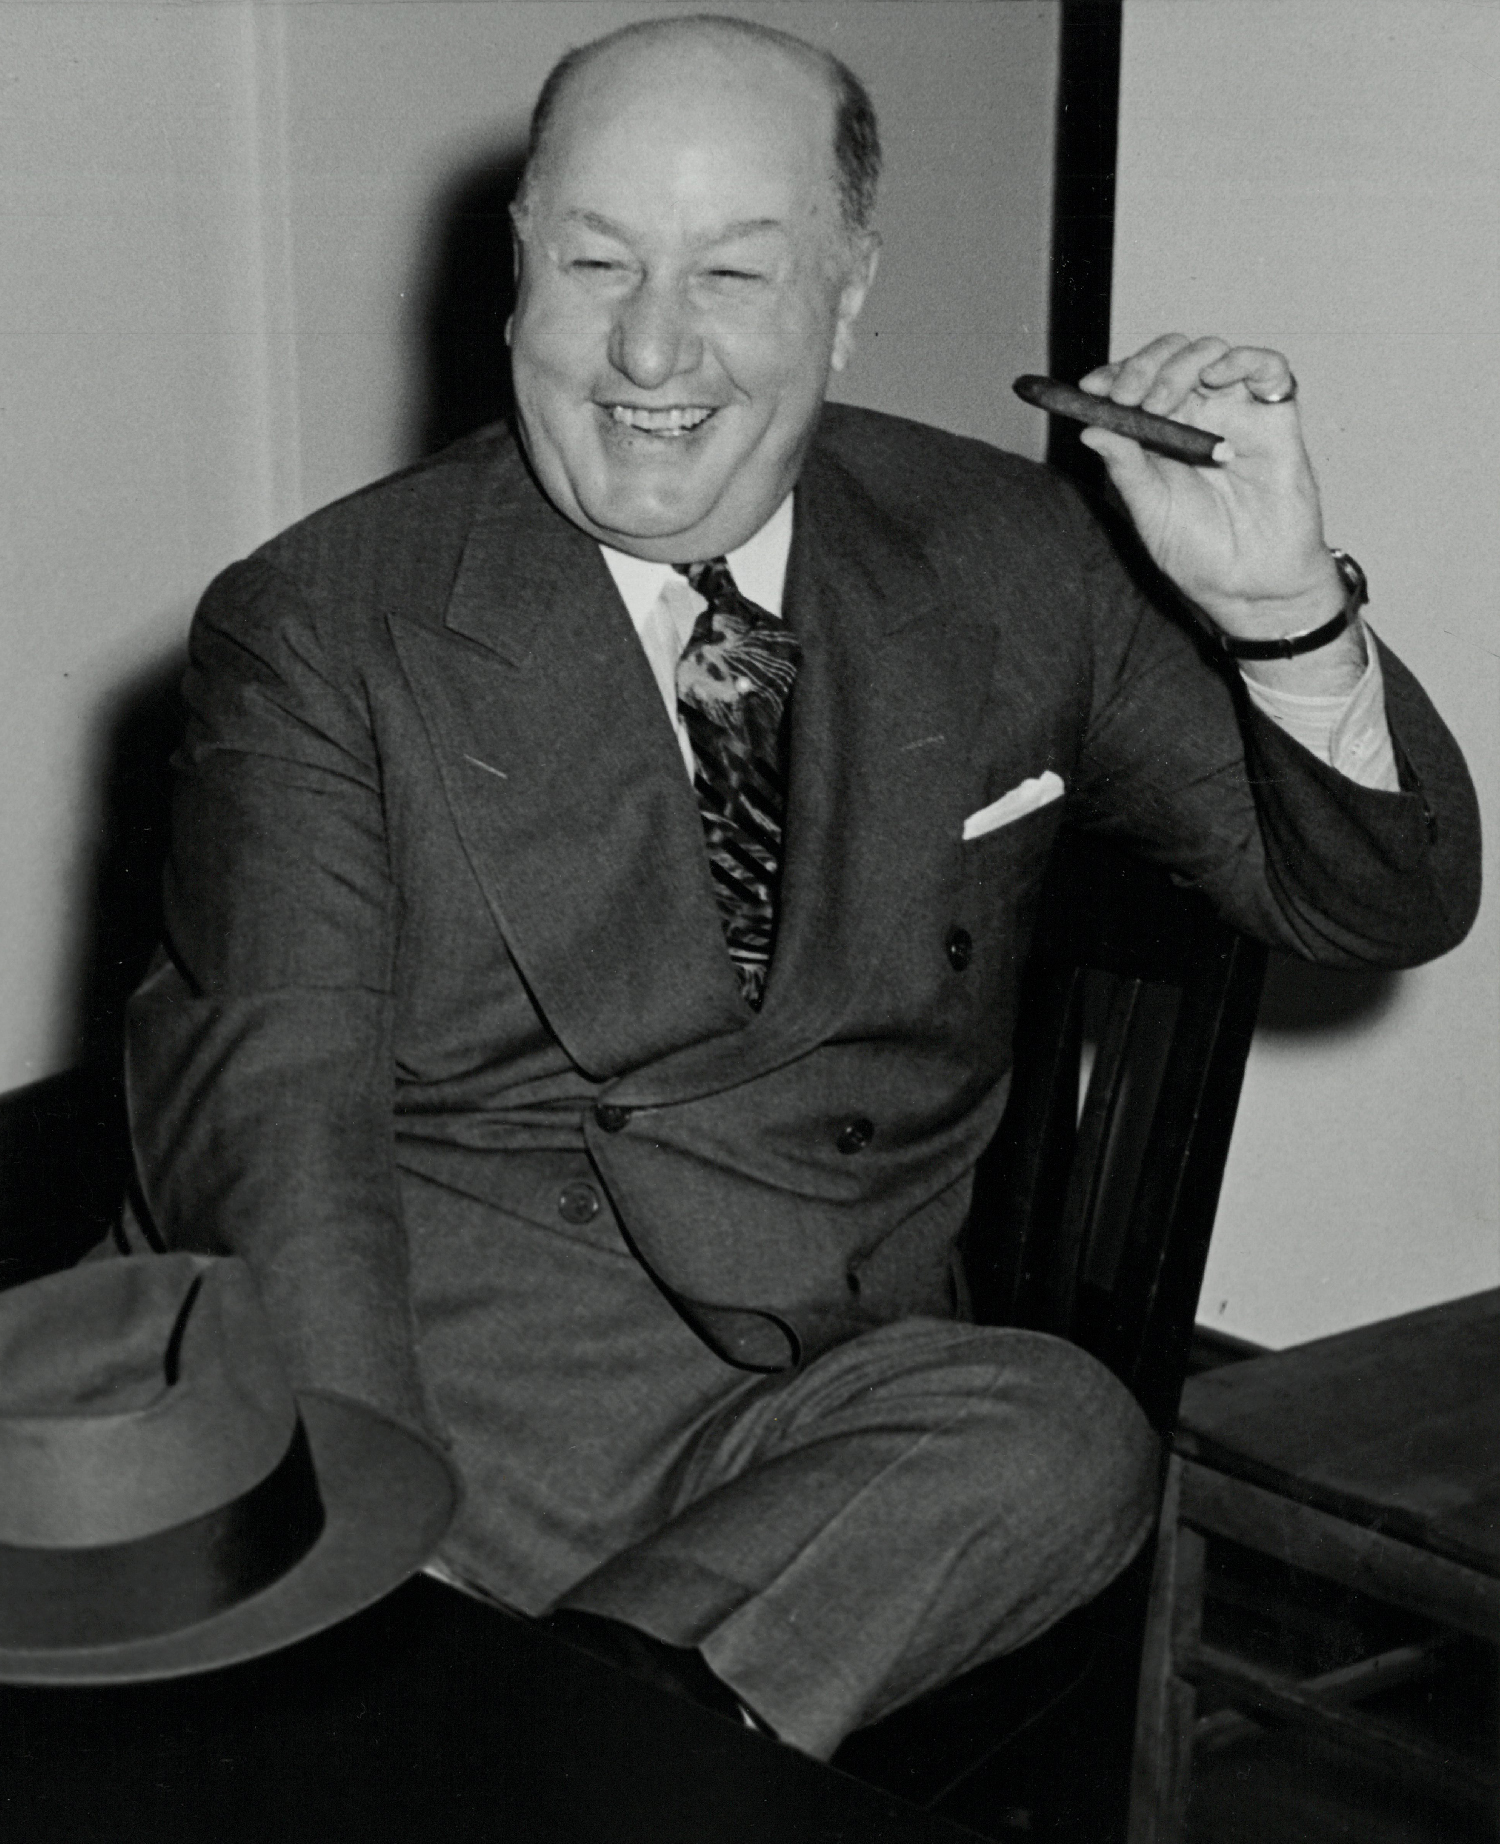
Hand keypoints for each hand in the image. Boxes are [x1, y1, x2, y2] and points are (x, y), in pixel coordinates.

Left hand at [1077, 335, 1346, 646]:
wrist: (1252, 586)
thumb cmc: (1199, 554)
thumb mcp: (1151, 513)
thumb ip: (1125, 468)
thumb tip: (1090, 429)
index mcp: (1159, 434)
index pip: (1134, 383)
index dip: (1112, 376)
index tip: (1090, 389)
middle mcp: (1197, 415)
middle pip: (1170, 357)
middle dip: (1144, 365)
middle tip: (1128, 397)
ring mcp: (1236, 414)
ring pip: (1211, 353)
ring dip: (1181, 364)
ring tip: (1163, 404)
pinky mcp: (1277, 420)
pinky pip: (1270, 368)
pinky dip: (1243, 359)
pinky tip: (1217, 377)